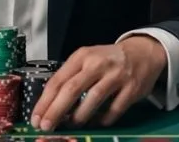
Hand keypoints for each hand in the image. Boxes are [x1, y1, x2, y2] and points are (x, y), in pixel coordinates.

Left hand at [30, 36, 166, 130]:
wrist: (142, 52)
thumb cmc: (108, 59)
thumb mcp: (87, 60)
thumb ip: (71, 78)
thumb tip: (51, 105)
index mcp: (82, 56)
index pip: (58, 80)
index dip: (45, 101)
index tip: (36, 118)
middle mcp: (97, 64)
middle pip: (71, 89)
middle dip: (56, 110)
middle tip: (46, 126)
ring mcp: (115, 75)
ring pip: (92, 98)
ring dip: (79, 116)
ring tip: (72, 124)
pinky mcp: (131, 88)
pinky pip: (114, 109)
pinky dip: (103, 119)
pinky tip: (97, 122)